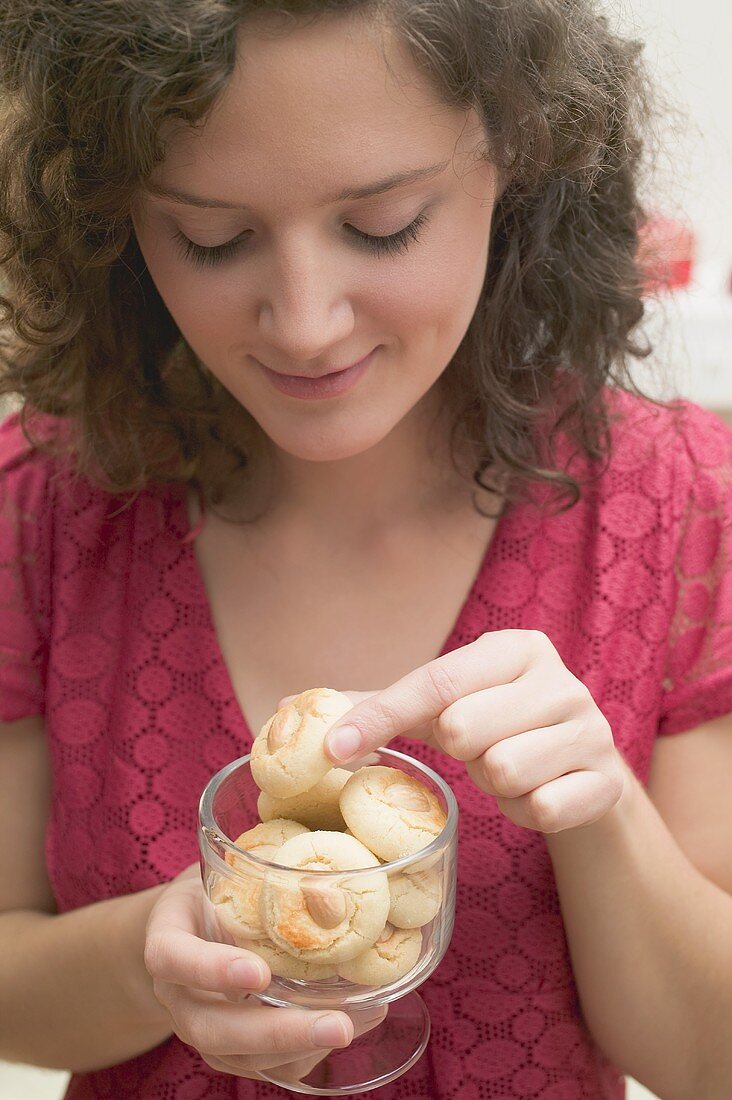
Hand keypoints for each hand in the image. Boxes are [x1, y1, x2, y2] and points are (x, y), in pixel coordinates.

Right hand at [144, 864, 386, 1080]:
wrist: (191, 927)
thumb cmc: (216, 891)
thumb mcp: (229, 871)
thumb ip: (264, 878)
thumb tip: (334, 898)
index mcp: (167, 939)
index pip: (172, 958)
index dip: (211, 969)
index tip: (259, 972)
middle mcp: (177, 994)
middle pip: (211, 1029)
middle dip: (276, 1033)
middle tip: (337, 1025)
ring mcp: (201, 1027)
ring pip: (240, 1056)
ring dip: (300, 1048)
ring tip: (355, 1025)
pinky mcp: (230, 1049)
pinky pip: (265, 1064)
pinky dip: (309, 1052)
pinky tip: (355, 1025)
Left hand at [282, 630, 624, 833]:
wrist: (584, 773)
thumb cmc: (498, 728)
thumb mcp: (445, 707)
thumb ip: (380, 705)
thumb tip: (291, 705)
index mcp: (514, 648)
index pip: (433, 683)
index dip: (379, 718)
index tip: (332, 751)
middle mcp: (559, 679)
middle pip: (466, 728)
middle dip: (461, 752)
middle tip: (478, 750)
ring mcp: (591, 729)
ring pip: (506, 772)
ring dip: (495, 785)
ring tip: (509, 769)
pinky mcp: (608, 782)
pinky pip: (542, 810)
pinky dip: (528, 813)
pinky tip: (540, 794)